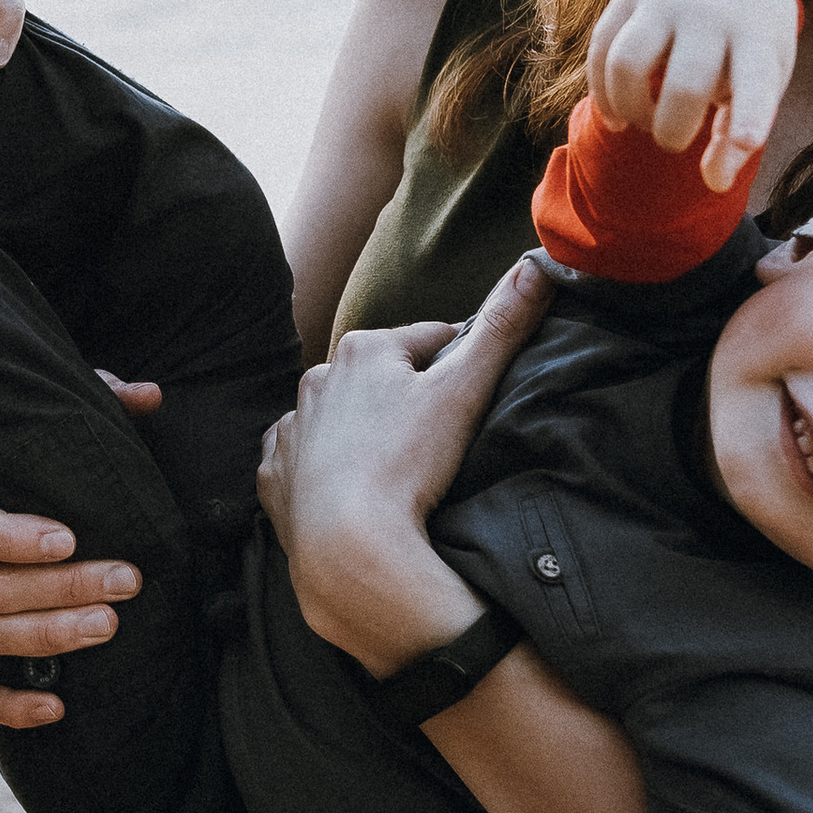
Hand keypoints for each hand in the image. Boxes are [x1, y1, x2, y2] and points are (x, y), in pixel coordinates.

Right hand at [0, 373, 160, 728]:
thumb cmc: (13, 466)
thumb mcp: (40, 429)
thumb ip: (92, 402)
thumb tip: (149, 396)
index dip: (9, 536)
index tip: (69, 537)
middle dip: (61, 587)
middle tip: (125, 581)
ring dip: (50, 636)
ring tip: (109, 625)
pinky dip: (10, 706)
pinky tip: (58, 707)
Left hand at [260, 259, 554, 677]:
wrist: (346, 548)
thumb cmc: (407, 464)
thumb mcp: (465, 390)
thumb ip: (502, 327)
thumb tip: (537, 264)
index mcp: (364, 350)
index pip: (430, 339)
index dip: (460, 360)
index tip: (477, 388)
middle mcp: (318, 380)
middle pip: (381, 377)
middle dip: (409, 395)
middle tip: (442, 435)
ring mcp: (293, 430)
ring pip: (338, 417)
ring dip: (364, 431)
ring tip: (397, 467)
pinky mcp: (275, 477)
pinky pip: (301, 462)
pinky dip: (323, 470)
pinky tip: (349, 491)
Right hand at [585, 0, 797, 192]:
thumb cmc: (749, 52)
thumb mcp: (760, 88)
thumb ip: (736, 136)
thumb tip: (715, 184)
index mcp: (757, 41)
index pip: (755, 82)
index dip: (748, 117)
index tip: (746, 145)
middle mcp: (710, 14)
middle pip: (684, 85)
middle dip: (671, 132)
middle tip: (673, 142)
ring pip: (626, 64)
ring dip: (629, 109)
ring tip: (642, 121)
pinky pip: (600, 50)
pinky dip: (601, 92)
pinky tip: (616, 114)